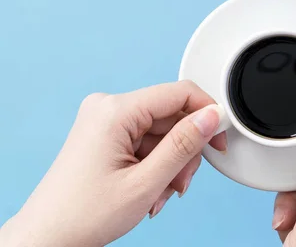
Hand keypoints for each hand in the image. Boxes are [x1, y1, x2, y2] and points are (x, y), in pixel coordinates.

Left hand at [1, 81, 225, 246]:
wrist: (45, 240)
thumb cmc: (82, 216)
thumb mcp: (145, 183)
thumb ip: (183, 145)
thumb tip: (211, 116)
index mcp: (115, 110)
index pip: (178, 93)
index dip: (206, 113)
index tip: (220, 138)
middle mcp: (108, 107)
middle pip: (170, 115)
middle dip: (183, 151)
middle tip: (183, 183)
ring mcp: (104, 120)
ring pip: (159, 132)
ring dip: (169, 164)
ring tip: (161, 195)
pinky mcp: (103, 133)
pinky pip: (144, 140)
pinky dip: (154, 165)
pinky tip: (150, 191)